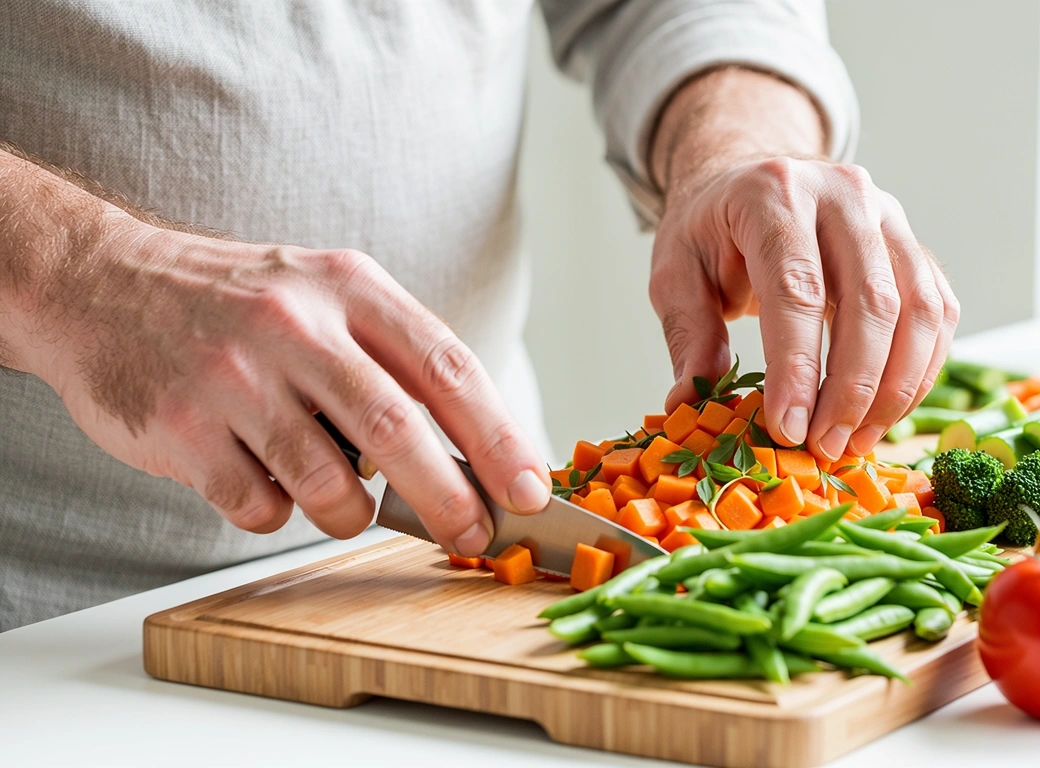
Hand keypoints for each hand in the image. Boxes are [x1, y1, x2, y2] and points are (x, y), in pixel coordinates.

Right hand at [22, 220, 550, 554]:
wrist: (104, 283)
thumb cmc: (241, 305)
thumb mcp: (329, 295)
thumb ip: (396, 363)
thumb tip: (475, 458)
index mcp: (350, 288)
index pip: (447, 367)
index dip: (499, 436)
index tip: (531, 490)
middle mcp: (295, 325)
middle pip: (398, 431)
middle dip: (451, 499)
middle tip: (476, 538)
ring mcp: (235, 376)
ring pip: (328, 485)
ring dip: (351, 514)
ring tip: (343, 501)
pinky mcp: (182, 428)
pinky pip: (259, 506)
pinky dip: (278, 512)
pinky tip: (263, 478)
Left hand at [648, 70, 958, 460]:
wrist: (754, 179)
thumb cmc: (713, 230)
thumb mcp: (675, 271)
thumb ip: (688, 332)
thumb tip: (690, 401)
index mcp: (774, 193)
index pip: (796, 288)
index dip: (797, 367)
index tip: (788, 429)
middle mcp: (844, 194)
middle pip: (871, 301)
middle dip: (852, 389)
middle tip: (825, 446)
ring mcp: (890, 217)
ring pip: (920, 310)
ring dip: (894, 389)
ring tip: (855, 440)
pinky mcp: (915, 246)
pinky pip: (939, 313)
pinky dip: (918, 372)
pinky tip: (883, 413)